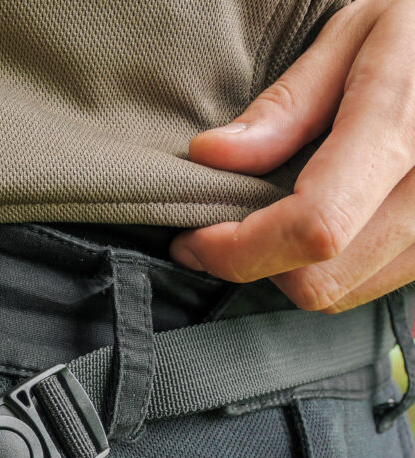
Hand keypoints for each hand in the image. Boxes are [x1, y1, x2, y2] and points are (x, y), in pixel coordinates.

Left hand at [169, 0, 414, 312]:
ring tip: (268, 221)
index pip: (312, 228)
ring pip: (347, 291)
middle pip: (323, 278)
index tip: (194, 238)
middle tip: (216, 230)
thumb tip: (211, 156)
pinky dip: (332, 267)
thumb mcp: (357, 34)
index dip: (238, 249)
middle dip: (254, 263)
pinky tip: (316, 224)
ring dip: (291, 270)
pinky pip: (377, 283)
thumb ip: (285, 106)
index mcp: (404, 128)